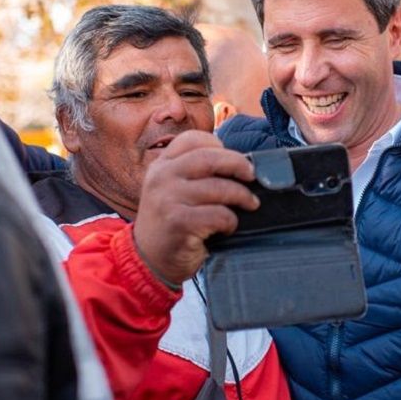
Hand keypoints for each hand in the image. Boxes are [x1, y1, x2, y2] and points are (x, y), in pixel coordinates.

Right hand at [132, 131, 258, 284]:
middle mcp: (161, 177)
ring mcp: (168, 199)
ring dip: (242, 196)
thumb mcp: (172, 190)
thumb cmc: (171, 223)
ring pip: (219, 187)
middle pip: (210, 158)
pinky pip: (219, 214)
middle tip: (252, 176)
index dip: (218, 145)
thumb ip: (194, 173)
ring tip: (249, 204)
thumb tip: (239, 163)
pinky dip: (231, 221)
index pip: (192, 139)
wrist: (148, 260)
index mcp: (161, 165)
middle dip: (238, 164)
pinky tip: (227, 227)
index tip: (232, 160)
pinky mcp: (178, 222)